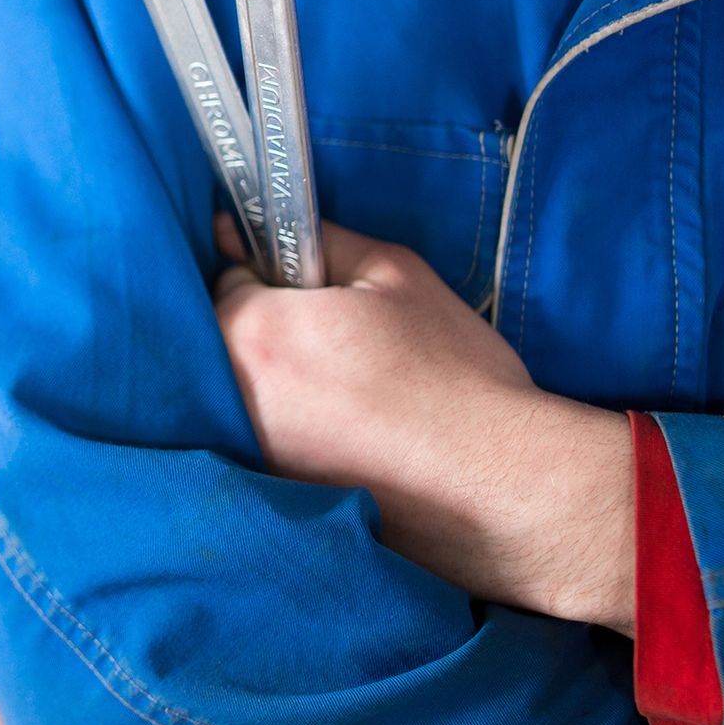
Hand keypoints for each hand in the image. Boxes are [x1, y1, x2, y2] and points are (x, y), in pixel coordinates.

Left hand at [213, 216, 635, 633]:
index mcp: (255, 332)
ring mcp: (249, 453)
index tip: (317, 293)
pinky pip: (262, 440)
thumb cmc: (452, 372)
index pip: (229, 281)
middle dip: (268, 329)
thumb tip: (245, 227)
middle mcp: (233, 396)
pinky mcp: (274, 497)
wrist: (498, 483)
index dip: (275, 278)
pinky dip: (293, 429)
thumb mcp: (393, 275)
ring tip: (349, 390)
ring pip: (240, 392)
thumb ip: (317, 241)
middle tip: (339, 342)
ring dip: (277, 382)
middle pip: (225, 340)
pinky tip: (346, 433)